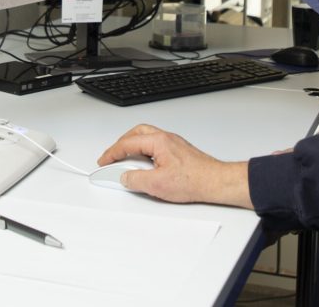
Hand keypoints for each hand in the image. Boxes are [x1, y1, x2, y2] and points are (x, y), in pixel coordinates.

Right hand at [97, 124, 252, 207]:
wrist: (215, 182)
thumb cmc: (194, 180)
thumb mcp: (156, 184)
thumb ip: (135, 179)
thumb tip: (125, 177)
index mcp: (158, 141)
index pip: (127, 144)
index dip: (111, 153)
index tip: (103, 162)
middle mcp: (166, 138)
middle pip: (136, 133)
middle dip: (120, 144)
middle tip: (112, 157)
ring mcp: (173, 143)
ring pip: (146, 138)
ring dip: (132, 147)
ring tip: (125, 161)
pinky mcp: (178, 151)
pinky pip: (155, 145)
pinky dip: (144, 151)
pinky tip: (144, 164)